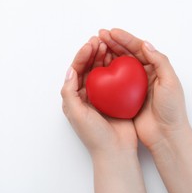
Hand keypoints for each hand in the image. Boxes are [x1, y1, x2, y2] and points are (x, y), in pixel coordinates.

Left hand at [61, 36, 137, 157]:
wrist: (115, 152)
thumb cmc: (94, 136)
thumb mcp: (76, 114)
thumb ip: (69, 92)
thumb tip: (70, 70)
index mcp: (75, 98)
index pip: (76, 71)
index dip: (82, 56)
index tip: (90, 44)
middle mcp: (87, 95)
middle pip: (89, 68)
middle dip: (93, 53)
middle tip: (100, 40)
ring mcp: (103, 96)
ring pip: (102, 71)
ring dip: (105, 57)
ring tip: (109, 45)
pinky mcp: (116, 99)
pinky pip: (116, 79)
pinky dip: (118, 68)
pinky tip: (122, 59)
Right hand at [99, 28, 189, 149]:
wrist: (166, 135)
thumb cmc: (172, 110)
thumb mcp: (170, 83)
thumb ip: (160, 61)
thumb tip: (145, 43)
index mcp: (156, 68)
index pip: (139, 48)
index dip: (125, 39)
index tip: (111, 32)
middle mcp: (144, 74)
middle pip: (127, 54)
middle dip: (113, 43)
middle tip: (99, 35)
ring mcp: (133, 86)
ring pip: (118, 65)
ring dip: (107, 55)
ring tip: (95, 47)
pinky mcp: (125, 97)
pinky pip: (113, 82)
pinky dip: (105, 73)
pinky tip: (96, 68)